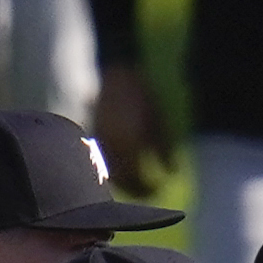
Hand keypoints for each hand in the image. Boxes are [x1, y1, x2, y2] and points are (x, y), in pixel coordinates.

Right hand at [92, 65, 176, 187]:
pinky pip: (98, 160)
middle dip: (134, 188)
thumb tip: (173, 172)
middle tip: (147, 189)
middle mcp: (108, 148)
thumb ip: (165, 148)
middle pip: (119, 181)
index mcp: (127, 146)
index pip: (135, 180)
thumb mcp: (158, 121)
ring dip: (120, 181)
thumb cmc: (140, 95)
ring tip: (134, 180)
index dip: (147, 189)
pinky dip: (110, 168)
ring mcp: (96, 143)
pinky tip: (120, 165)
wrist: (114, 72)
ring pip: (106, 172)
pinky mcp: (89, 137)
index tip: (158, 189)